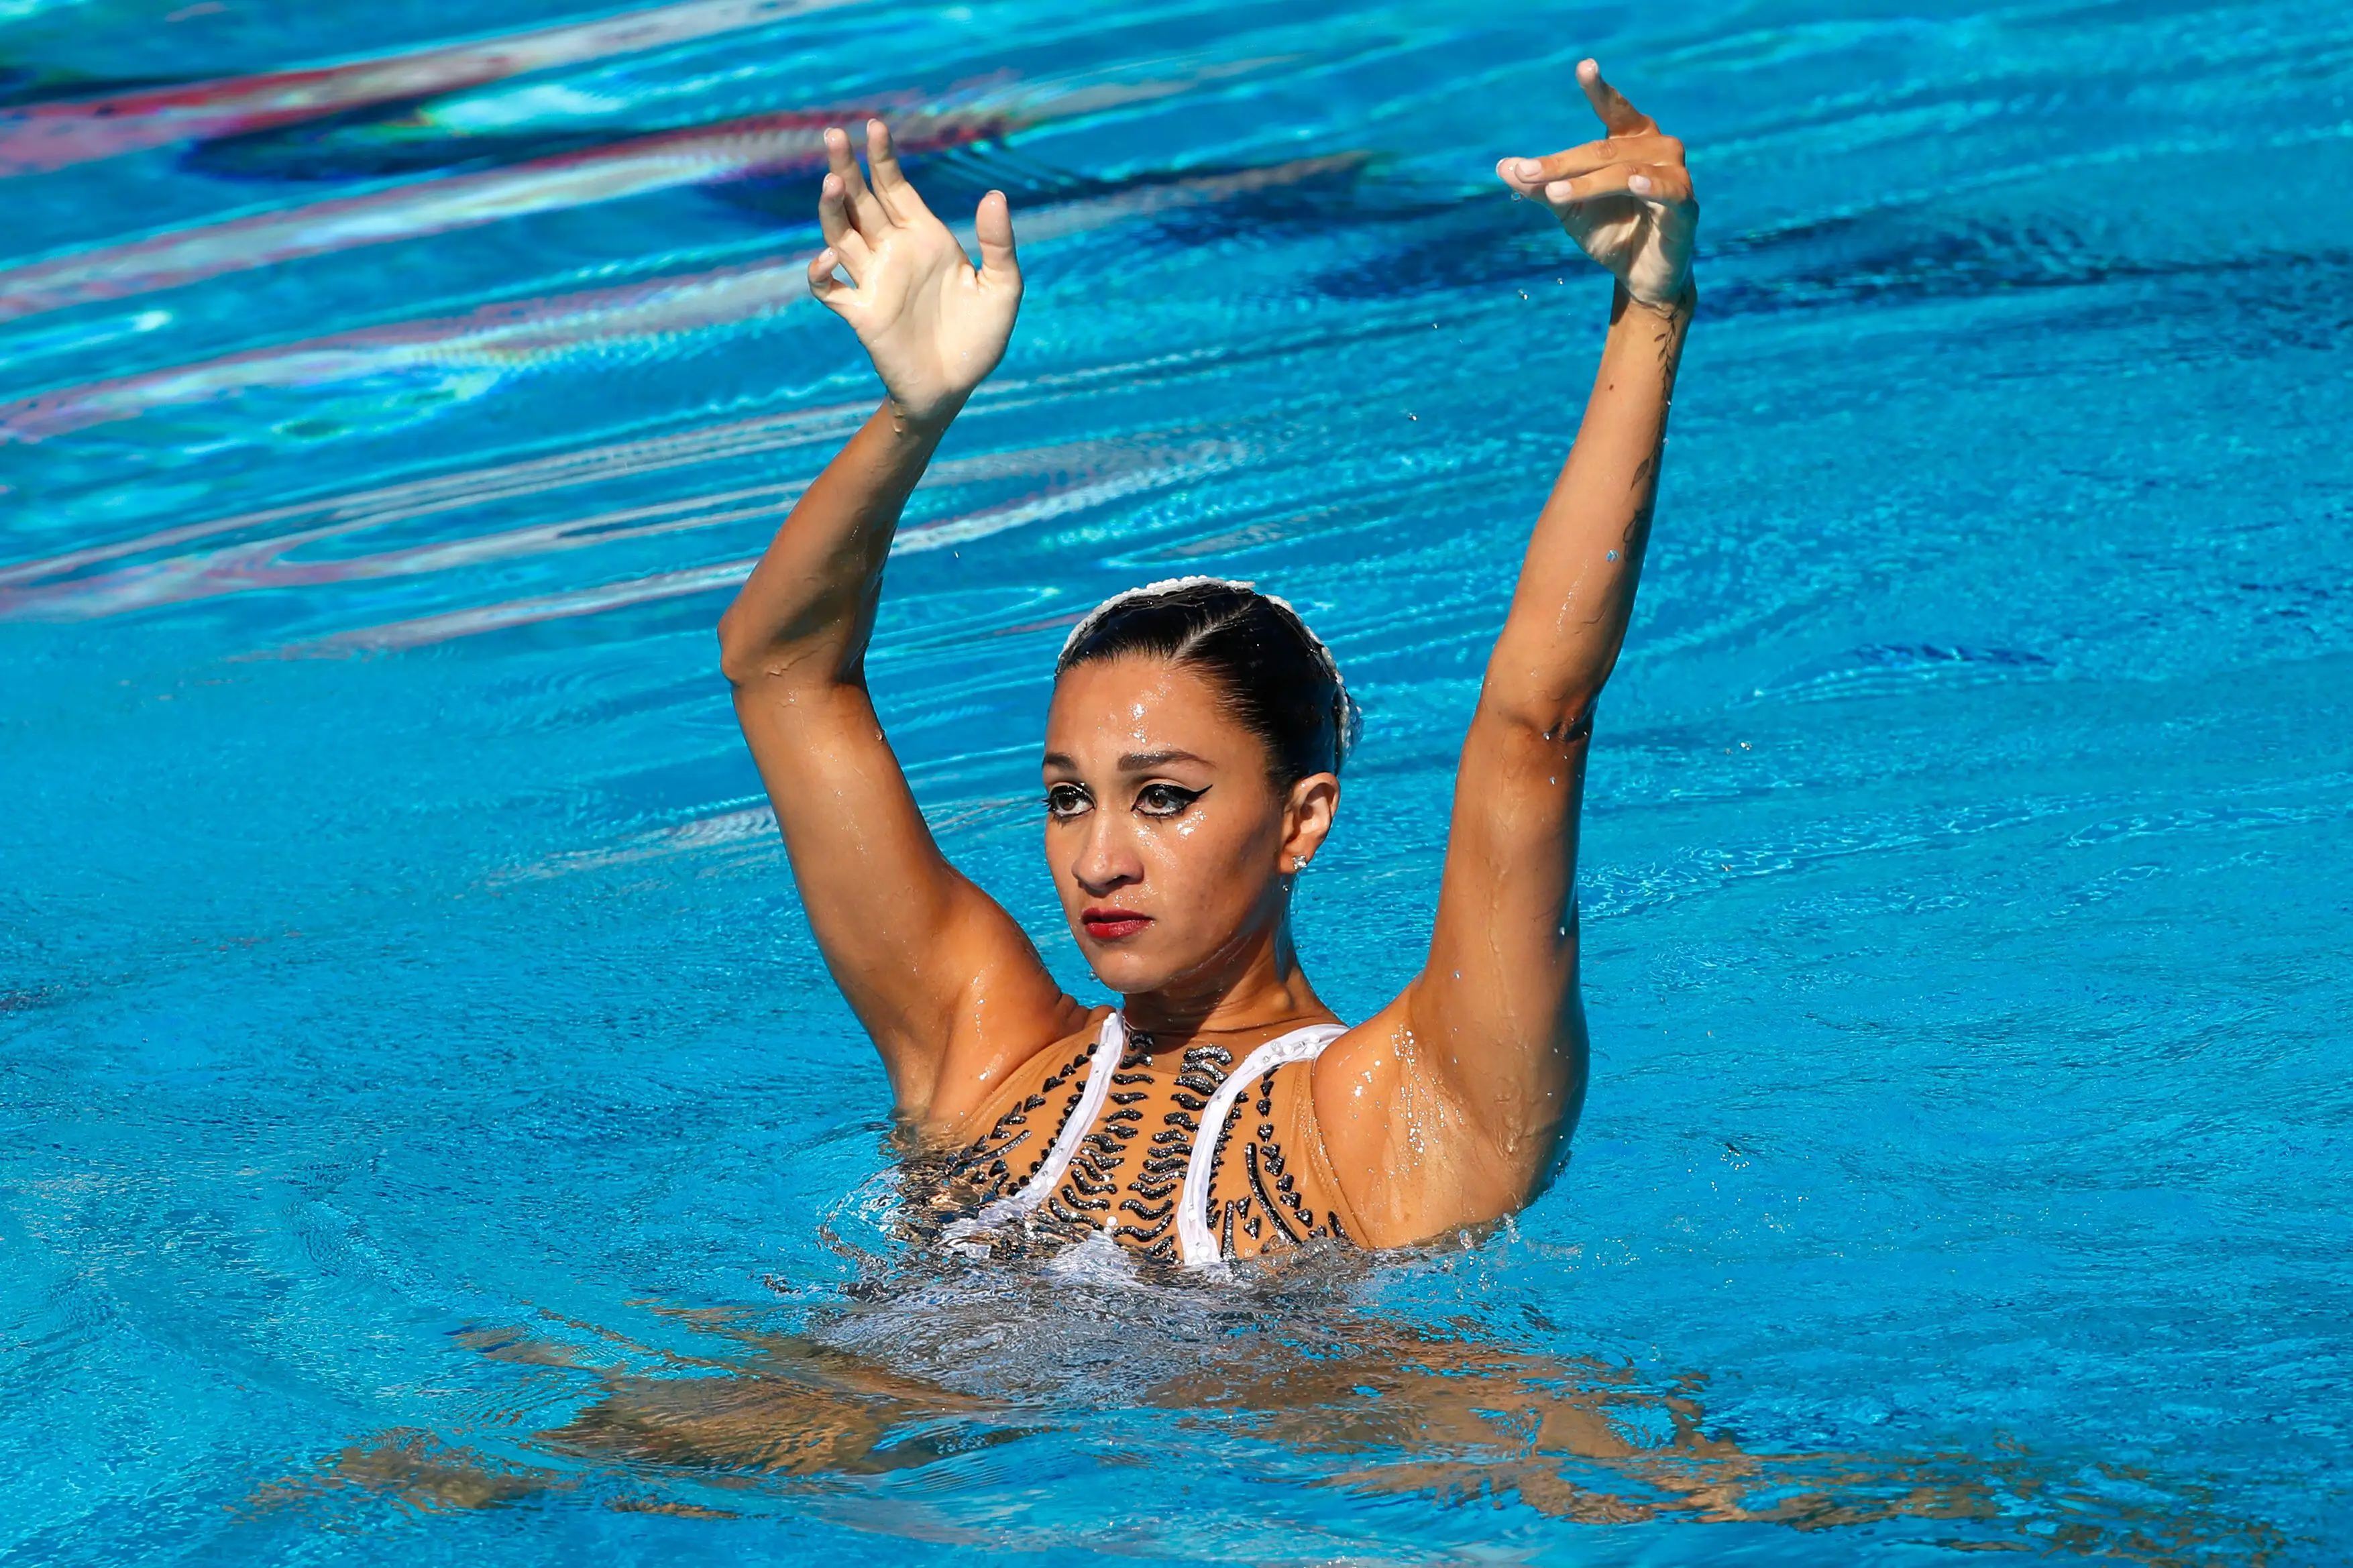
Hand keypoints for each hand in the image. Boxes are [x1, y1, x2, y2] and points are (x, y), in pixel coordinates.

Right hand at [808, 119, 1022, 425]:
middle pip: (860, 201)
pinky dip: (820, 273)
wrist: (957, 387)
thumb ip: (999, 243)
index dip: (882, 157)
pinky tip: (829, 260)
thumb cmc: (980, 337)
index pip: (894, 187)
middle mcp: (893, 252)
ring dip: (832, 209)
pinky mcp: (861, 313)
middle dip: (846, 168)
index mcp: (924, 237)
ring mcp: (873, 280)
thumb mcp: (1002, 287)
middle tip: (833, 135)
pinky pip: (829, 289)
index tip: (874, 126)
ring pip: (840, 234)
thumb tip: (994, 195)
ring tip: (831, 182)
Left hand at [1497, 60, 1695, 310]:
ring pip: (1624, 171)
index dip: (1600, 90)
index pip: (1615, 109)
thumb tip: (1503, 166)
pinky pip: (1666, 189)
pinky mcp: (1685, 204)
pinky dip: (1649, 185)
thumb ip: (1541, 185)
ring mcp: (1674, 174)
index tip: (1585, 66)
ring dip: (1587, 183)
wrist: (1637, 278)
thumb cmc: (1609, 233)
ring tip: (1554, 193)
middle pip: (1603, 150)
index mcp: (1632, 140)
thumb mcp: (1569, 207)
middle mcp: (1658, 148)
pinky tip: (1633, 182)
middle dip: (1562, 164)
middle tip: (1526, 172)